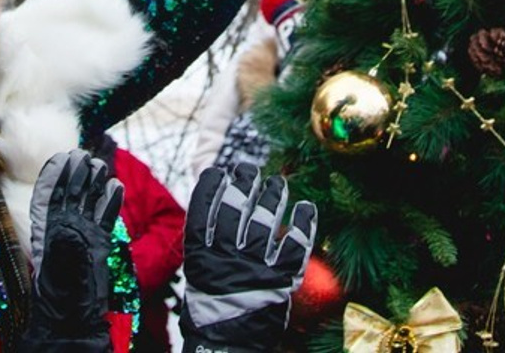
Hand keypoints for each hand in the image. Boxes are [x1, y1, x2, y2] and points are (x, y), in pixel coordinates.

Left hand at [18, 149, 123, 352]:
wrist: (73, 320)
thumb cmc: (61, 297)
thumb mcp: (59, 273)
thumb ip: (64, 250)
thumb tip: (69, 228)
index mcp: (48, 231)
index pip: (50, 197)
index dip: (54, 177)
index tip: (61, 158)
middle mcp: (65, 229)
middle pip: (71, 194)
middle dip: (76, 175)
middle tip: (83, 156)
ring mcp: (83, 235)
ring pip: (89, 202)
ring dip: (94, 184)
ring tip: (99, 167)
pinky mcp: (99, 244)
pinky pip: (106, 218)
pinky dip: (112, 203)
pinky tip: (116, 187)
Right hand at [180, 162, 316, 352]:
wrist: (227, 346)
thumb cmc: (211, 307)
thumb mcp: (198, 272)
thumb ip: (206, 241)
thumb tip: (216, 204)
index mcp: (201, 256)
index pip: (203, 209)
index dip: (210, 186)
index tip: (218, 172)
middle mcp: (227, 257)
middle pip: (236, 207)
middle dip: (243, 183)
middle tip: (249, 170)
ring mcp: (255, 267)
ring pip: (265, 220)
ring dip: (273, 196)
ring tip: (277, 183)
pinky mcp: (281, 281)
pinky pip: (296, 245)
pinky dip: (303, 223)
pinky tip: (306, 207)